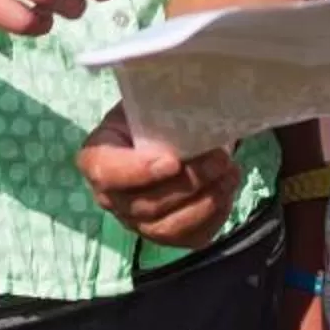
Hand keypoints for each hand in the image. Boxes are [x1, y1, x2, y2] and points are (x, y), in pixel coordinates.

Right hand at [76, 102, 242, 248]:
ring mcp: (137, 221)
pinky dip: (214, 215)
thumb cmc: (155, 113)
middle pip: (145, 205)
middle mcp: (111, 197)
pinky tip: (227, 188)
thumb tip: (188, 92)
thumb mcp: (150, 99)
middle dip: (188, 182)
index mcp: (98, 157)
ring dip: (206, 201)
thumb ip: (158, 101)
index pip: (105, 172)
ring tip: (231, 173)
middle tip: (220, 158)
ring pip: (168, 227)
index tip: (172, 160)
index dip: (137, 172)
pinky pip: (190, 237)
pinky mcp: (167, 235)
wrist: (169, 132)